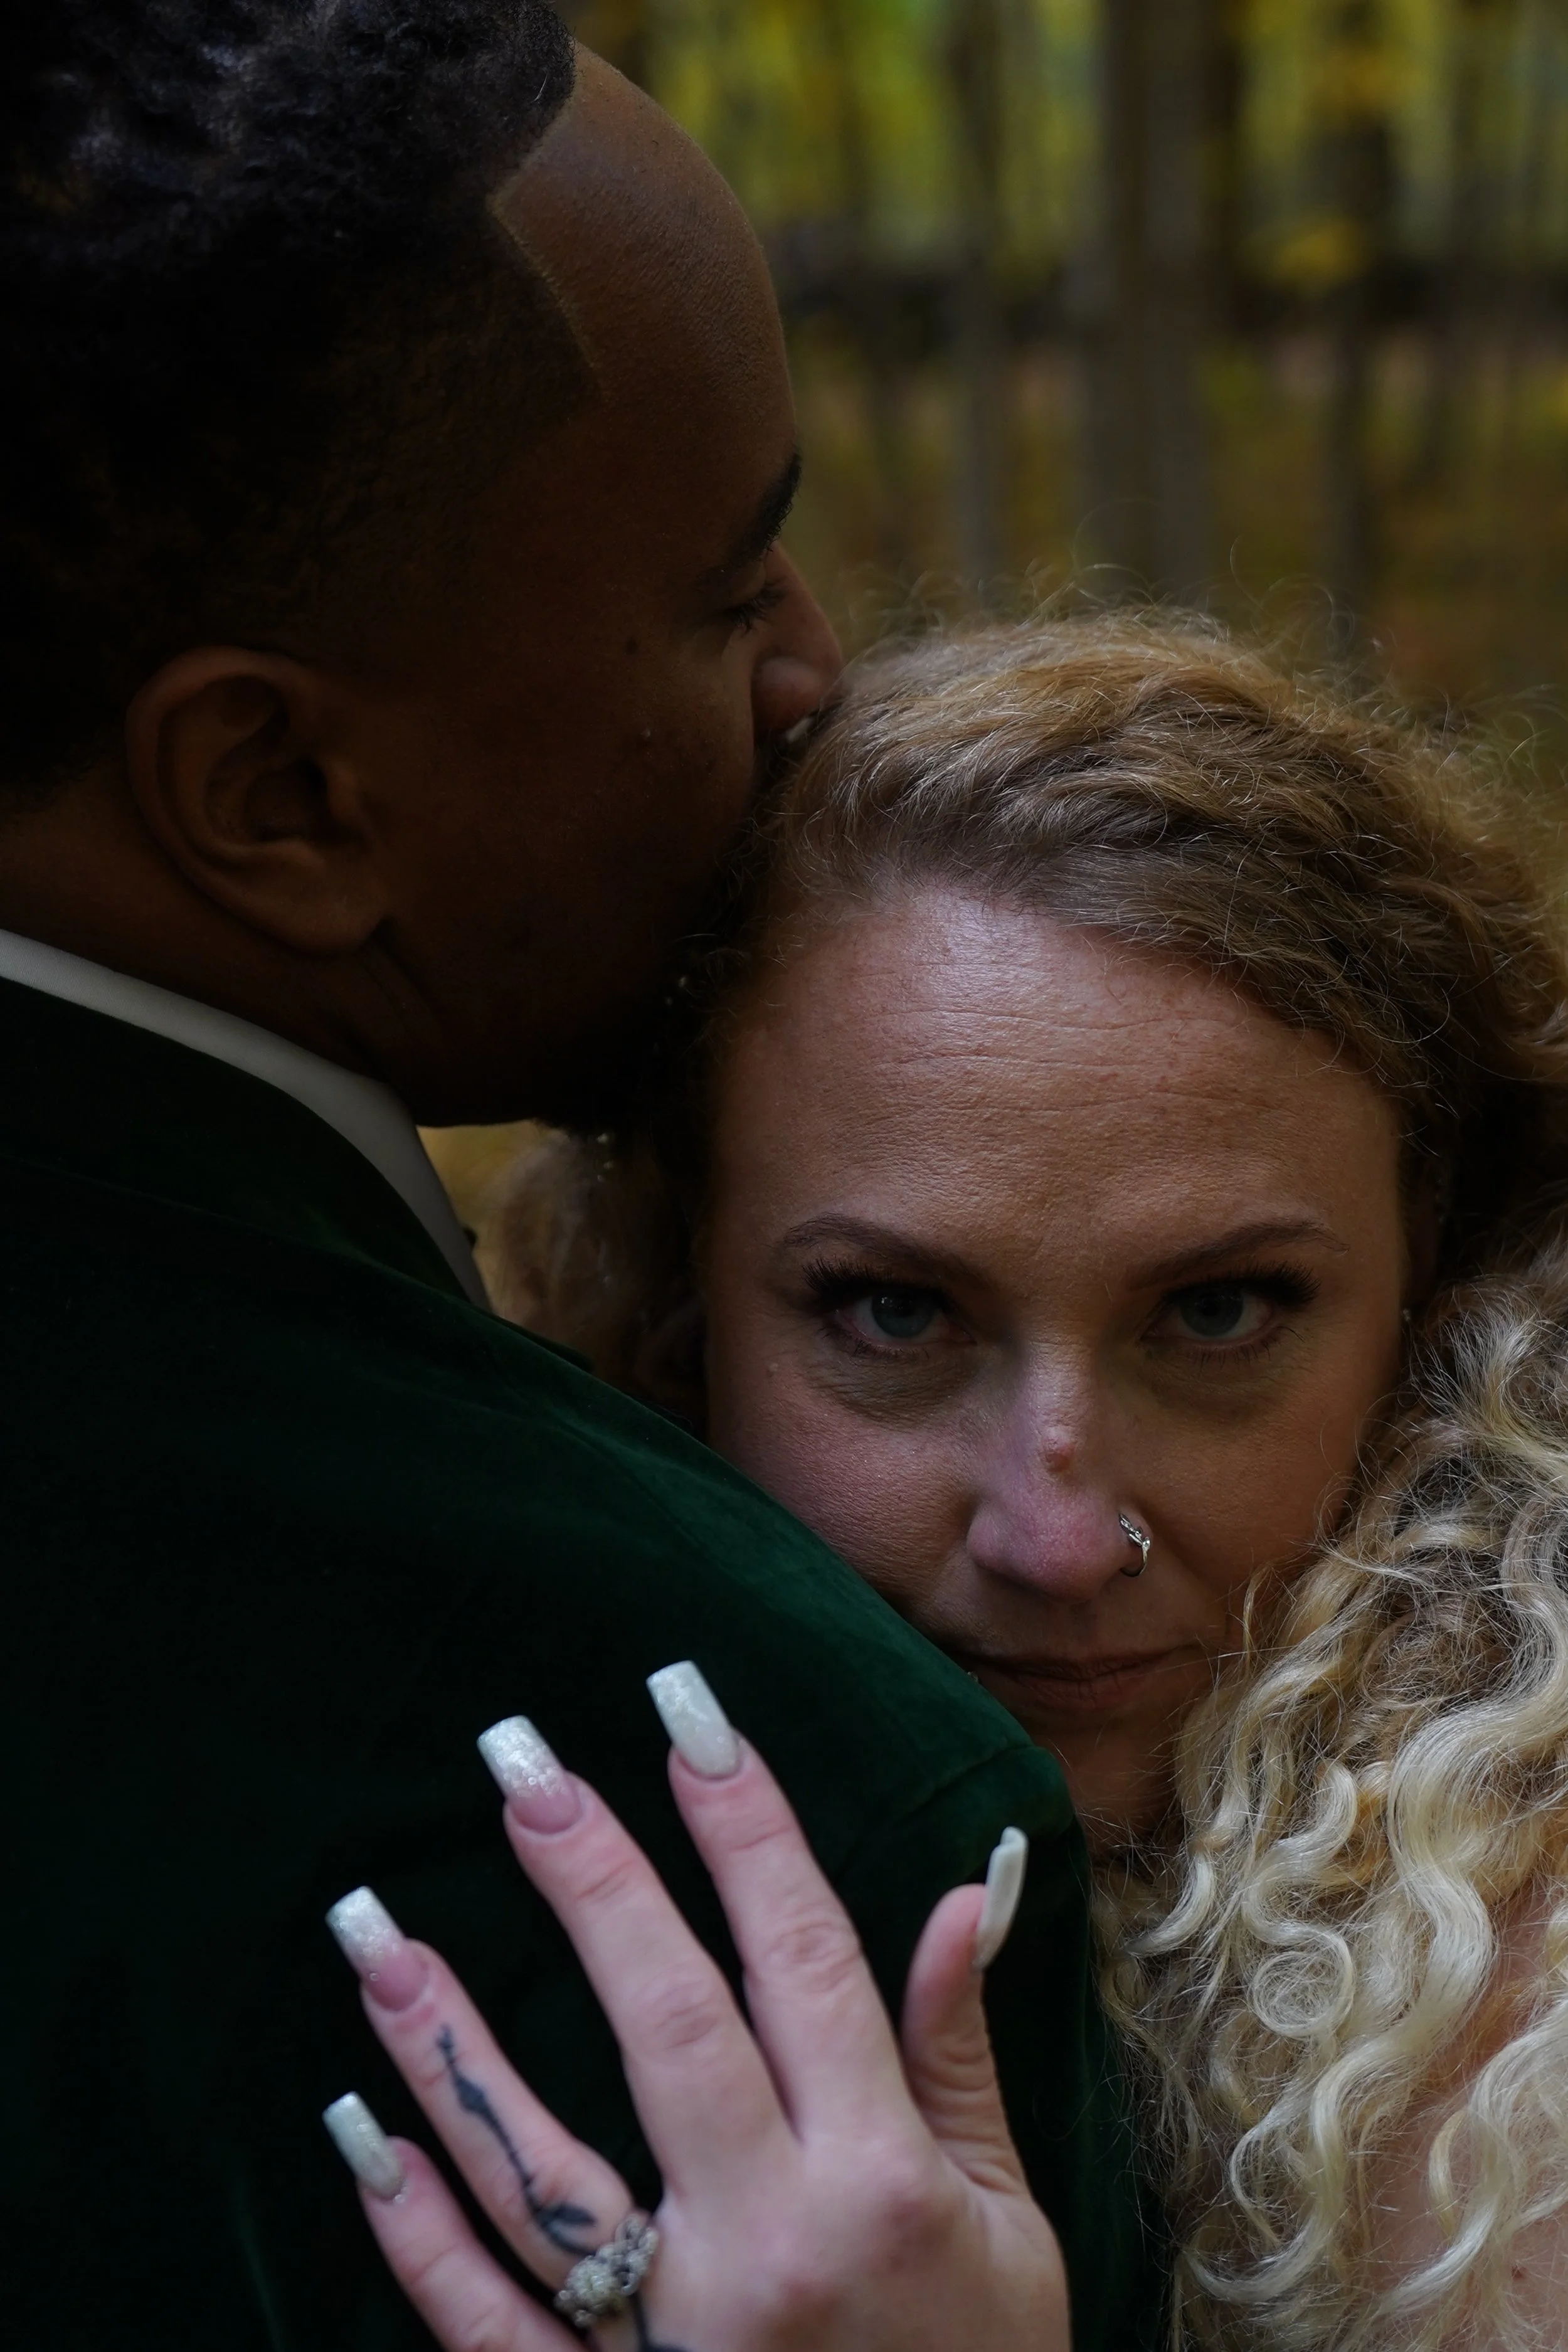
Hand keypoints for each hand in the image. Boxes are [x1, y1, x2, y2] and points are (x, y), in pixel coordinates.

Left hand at [323, 1662, 1067, 2351]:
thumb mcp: (1010, 2231)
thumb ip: (957, 2063)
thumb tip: (958, 1900)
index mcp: (877, 2184)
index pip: (804, 1962)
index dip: (748, 1831)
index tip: (690, 1719)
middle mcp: (766, 2247)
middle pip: (666, 2028)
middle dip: (594, 1883)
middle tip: (519, 1764)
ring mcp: (669, 2338)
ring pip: (540, 2168)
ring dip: (450, 2042)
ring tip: (371, 1926)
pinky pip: (484, 2321)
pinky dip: (417, 2231)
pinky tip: (361, 2133)